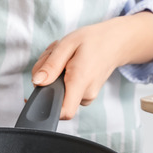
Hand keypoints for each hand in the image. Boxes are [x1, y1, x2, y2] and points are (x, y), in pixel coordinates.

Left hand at [31, 11, 152, 118]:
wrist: (116, 42)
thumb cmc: (93, 41)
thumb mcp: (67, 44)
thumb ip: (51, 65)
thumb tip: (36, 82)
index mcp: (80, 82)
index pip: (63, 112)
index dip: (46, 107)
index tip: (38, 92)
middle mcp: (86, 94)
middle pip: (54, 98)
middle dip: (46, 79)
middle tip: (53, 58)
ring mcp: (87, 97)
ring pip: (59, 93)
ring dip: (53, 76)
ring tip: (63, 58)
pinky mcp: (85, 95)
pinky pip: (66, 91)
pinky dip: (61, 78)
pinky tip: (68, 64)